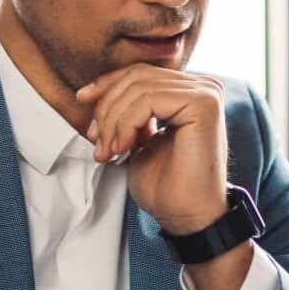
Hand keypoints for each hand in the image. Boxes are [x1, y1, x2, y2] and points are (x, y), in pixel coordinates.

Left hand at [76, 66, 228, 235]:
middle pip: (138, 76)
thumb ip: (133, 112)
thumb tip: (102, 91)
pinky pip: (149, 100)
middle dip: (107, 109)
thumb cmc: (167, 186)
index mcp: (193, 91)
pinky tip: (122, 149)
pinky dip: (126, 124)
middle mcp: (206, 86)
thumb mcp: (140, 138)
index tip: (81, 101)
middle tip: (97, 142)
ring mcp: (207, 94)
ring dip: (113, 121)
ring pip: (139, 88)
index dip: (107, 85)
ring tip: (107, 151)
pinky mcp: (203, 106)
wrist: (187, 216)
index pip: (141, 73)